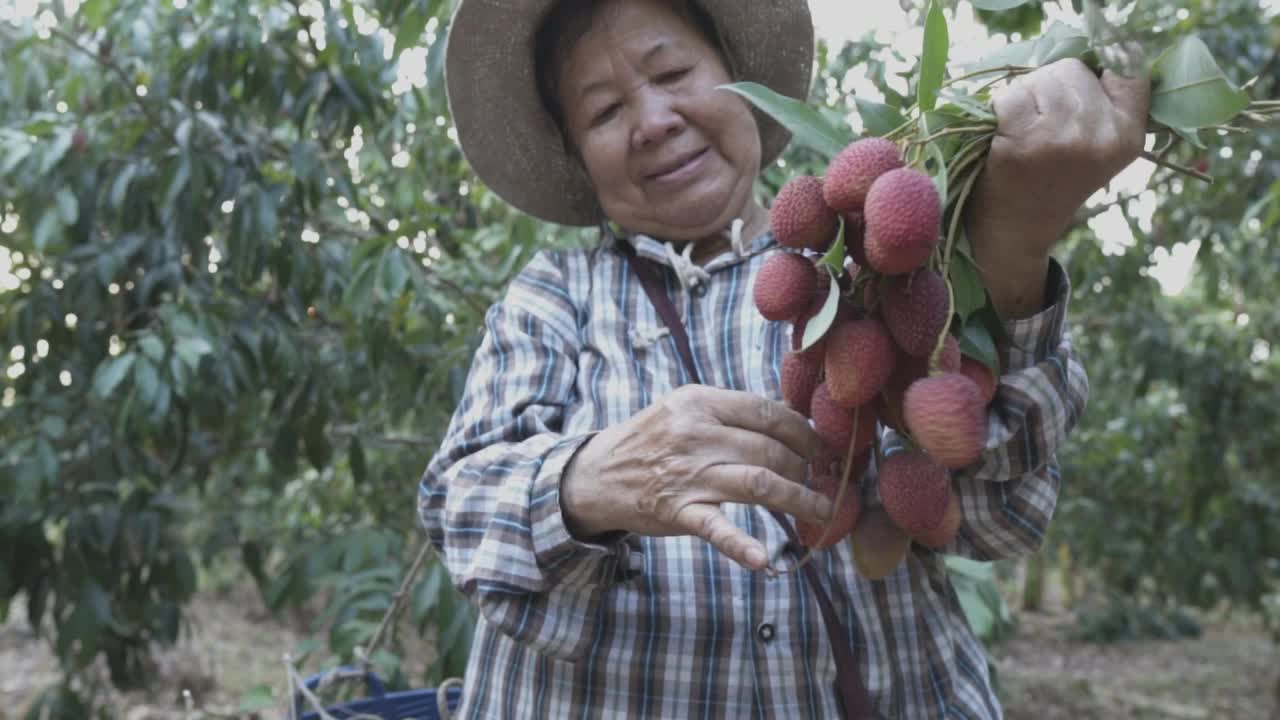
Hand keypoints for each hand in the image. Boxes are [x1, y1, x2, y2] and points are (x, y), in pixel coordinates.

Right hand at [560, 385, 831, 570]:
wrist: (597, 474)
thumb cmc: (651, 440)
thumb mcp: (685, 410)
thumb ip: (732, 412)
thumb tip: (792, 417)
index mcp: (700, 402)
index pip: (768, 412)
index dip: (804, 432)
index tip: (821, 448)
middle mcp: (696, 434)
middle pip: (771, 449)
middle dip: (805, 467)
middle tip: (820, 480)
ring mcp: (688, 475)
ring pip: (760, 483)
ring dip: (800, 499)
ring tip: (823, 511)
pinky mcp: (678, 511)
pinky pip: (715, 529)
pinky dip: (740, 545)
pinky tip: (761, 559)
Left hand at [966, 57, 1150, 318]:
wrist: (1015, 233)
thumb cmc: (1052, 184)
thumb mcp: (1099, 150)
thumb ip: (1109, 107)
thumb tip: (1104, 51)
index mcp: (1128, 137)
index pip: (1130, 70)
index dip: (1100, 71)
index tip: (1080, 91)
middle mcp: (1100, 136)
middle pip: (1073, 69)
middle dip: (1051, 87)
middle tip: (1040, 126)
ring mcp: (1061, 139)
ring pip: (1041, 78)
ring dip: (1024, 96)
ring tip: (1022, 132)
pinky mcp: (1022, 142)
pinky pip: (1010, 96)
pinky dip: (1000, 109)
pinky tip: (1003, 136)